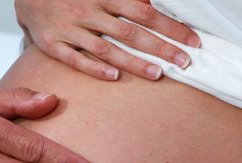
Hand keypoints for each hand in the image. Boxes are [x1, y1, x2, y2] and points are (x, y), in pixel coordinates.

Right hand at [15, 0, 200, 80]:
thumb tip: (152, 6)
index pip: (144, 11)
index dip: (169, 26)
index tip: (191, 40)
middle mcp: (87, 11)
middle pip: (129, 32)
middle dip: (159, 47)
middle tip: (183, 62)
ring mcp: (68, 29)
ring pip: (105, 48)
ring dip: (133, 62)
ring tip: (157, 74)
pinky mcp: (51, 44)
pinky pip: (74, 59)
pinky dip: (94, 68)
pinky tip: (114, 76)